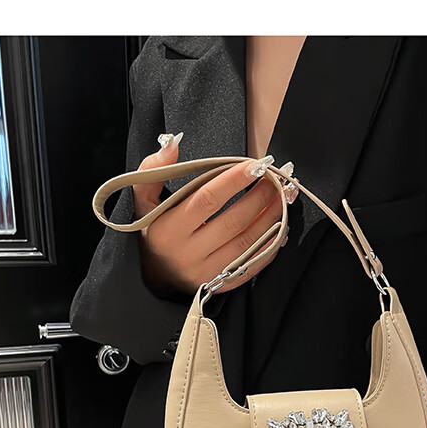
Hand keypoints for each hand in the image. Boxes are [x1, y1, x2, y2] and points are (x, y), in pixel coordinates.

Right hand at [132, 133, 295, 295]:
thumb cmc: (155, 231)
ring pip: (246, 244)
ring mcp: (207, 273)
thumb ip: (152, 170)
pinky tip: (280, 228)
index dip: (233, 181)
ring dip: (270, 219)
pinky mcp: (221, 284)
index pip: (206, 200)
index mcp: (168, 230)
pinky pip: (252, 265)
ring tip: (282, 199)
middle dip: (259, 199)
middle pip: (233, 223)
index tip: (254, 165)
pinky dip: (269, 246)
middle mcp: (188, 254)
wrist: (157, 275)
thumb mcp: (144, 201)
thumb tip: (172, 143)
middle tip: (275, 180)